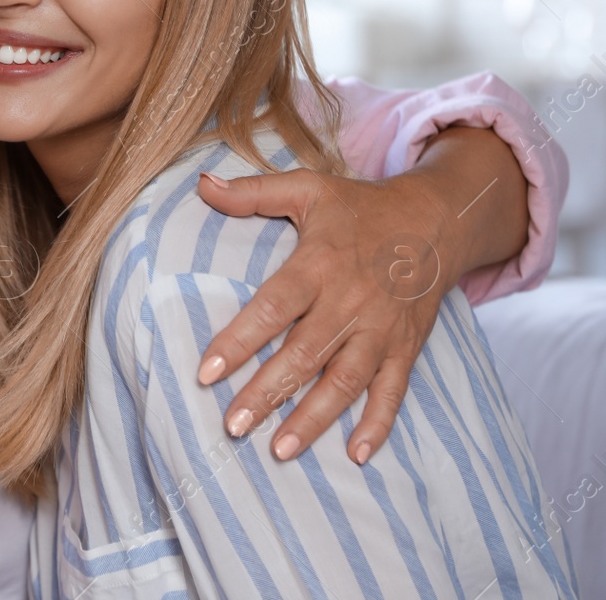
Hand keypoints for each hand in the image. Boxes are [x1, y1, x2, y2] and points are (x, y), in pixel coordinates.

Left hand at [194, 167, 455, 465]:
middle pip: (305, 354)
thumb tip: (201, 184)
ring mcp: (382, 329)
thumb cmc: (361, 207)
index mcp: (319, 264)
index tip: (207, 372)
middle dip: (267, 393)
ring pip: (346, 381)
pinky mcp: (407, 346)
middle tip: (233, 426)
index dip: (240, 340)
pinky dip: (379, 423)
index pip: (273, 307)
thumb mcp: (307, 188)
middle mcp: (350, 302)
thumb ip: (252, 193)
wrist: (438, 219)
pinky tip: (357, 455)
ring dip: (314, 418)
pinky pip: (394, 390)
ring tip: (280, 450)